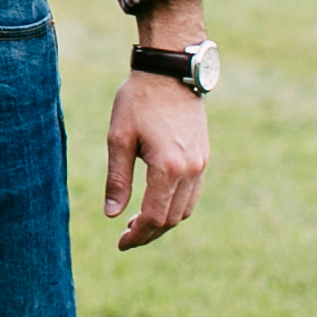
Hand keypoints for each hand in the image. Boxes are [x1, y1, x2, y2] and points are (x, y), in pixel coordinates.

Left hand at [105, 0, 210, 250]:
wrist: (170, 72)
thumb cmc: (138, 101)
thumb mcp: (118, 138)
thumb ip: (117, 178)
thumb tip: (111, 215)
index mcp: (168, 167)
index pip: (154, 216)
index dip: (137, 235)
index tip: (120, 244)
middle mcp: (191, 170)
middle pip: (172, 219)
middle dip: (149, 233)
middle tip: (125, 238)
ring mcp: (202, 164)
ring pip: (185, 209)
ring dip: (163, 221)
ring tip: (137, 224)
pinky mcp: (204, 156)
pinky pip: (192, 193)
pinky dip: (175, 206)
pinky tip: (155, 203)